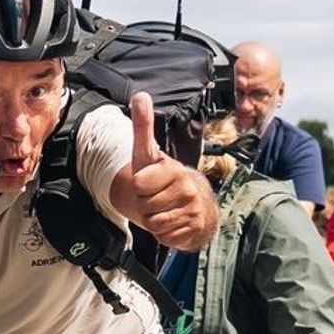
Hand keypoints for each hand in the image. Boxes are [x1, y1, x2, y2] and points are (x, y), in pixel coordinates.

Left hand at [123, 93, 214, 249]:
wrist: (192, 204)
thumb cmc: (162, 177)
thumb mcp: (148, 153)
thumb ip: (143, 126)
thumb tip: (141, 95)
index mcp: (174, 169)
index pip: (138, 184)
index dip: (138, 186)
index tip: (148, 181)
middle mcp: (188, 188)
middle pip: (144, 207)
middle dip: (145, 205)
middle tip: (156, 197)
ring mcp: (194, 210)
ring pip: (154, 224)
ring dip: (154, 220)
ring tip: (164, 208)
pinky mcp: (195, 229)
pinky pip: (165, 238)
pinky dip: (165, 234)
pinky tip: (173, 222)